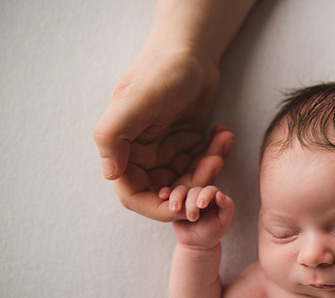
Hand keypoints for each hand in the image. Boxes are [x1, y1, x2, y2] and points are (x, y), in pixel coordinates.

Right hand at [93, 46, 229, 221]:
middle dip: (192, 188)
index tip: (182, 207)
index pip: (134, 196)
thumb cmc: (162, 71)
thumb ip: (113, 135)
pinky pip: (203, 165)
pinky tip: (223, 133)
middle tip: (213, 164)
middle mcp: (143, 156)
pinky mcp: (187, 146)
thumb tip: (109, 174)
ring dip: (208, 170)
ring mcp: (166, 152)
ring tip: (221, 140)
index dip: (156, 208)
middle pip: (167, 193)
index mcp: (124, 150)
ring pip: (189, 182)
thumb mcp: (135, 100)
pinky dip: (216, 155)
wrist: (191, 52)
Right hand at [169, 185, 234, 249]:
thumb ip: (227, 207)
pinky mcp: (174, 202)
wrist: (197, 243)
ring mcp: (185, 197)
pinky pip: (168, 194)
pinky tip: (163, 196)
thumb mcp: (224, 221)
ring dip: (177, 198)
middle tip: (192, 217)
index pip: (210, 189)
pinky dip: (165, 193)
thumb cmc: (212, 231)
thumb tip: (220, 194)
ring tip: (175, 210)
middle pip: (193, 190)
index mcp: (213, 196)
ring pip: (179, 191)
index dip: (205, 195)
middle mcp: (199, 194)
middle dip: (191, 203)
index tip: (202, 205)